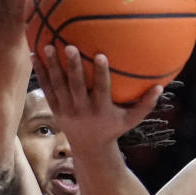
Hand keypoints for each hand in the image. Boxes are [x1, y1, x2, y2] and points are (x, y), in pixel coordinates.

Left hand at [35, 44, 162, 150]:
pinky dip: (40, 73)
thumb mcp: (131, 120)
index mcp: (100, 110)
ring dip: (52, 66)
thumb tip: (161, 86)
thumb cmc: (113, 128)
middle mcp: (81, 110)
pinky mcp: (55, 109)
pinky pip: (46, 89)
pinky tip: (34, 55)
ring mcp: (66, 110)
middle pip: (75, 86)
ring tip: (47, 47)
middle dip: (72, 66)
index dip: (101, 73)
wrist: (89, 148)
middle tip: (68, 46)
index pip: (101, 89)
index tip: (101, 55)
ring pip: (57, 86)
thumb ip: (146, 105)